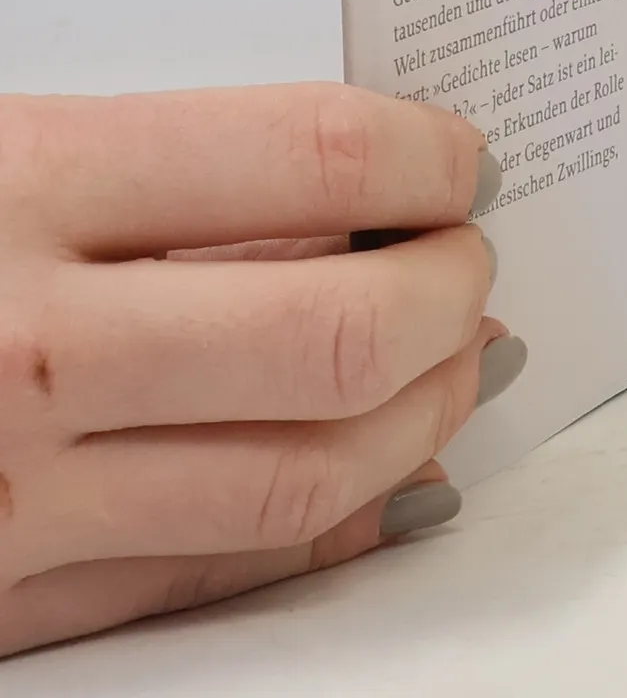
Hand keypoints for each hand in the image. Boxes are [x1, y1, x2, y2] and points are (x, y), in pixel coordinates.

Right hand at [0, 83, 521, 657]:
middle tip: (474, 255)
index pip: (311, 157)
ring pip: (297, 475)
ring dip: (420, 415)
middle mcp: (20, 352)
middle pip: (340, 333)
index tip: (459, 155)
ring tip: (457, 359)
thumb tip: (345, 198)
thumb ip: (151, 173)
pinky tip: (378, 485)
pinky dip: (319, 531)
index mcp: (14, 187)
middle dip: (452, 289)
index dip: (425, 154)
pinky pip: (198, 578)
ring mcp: (2, 497)